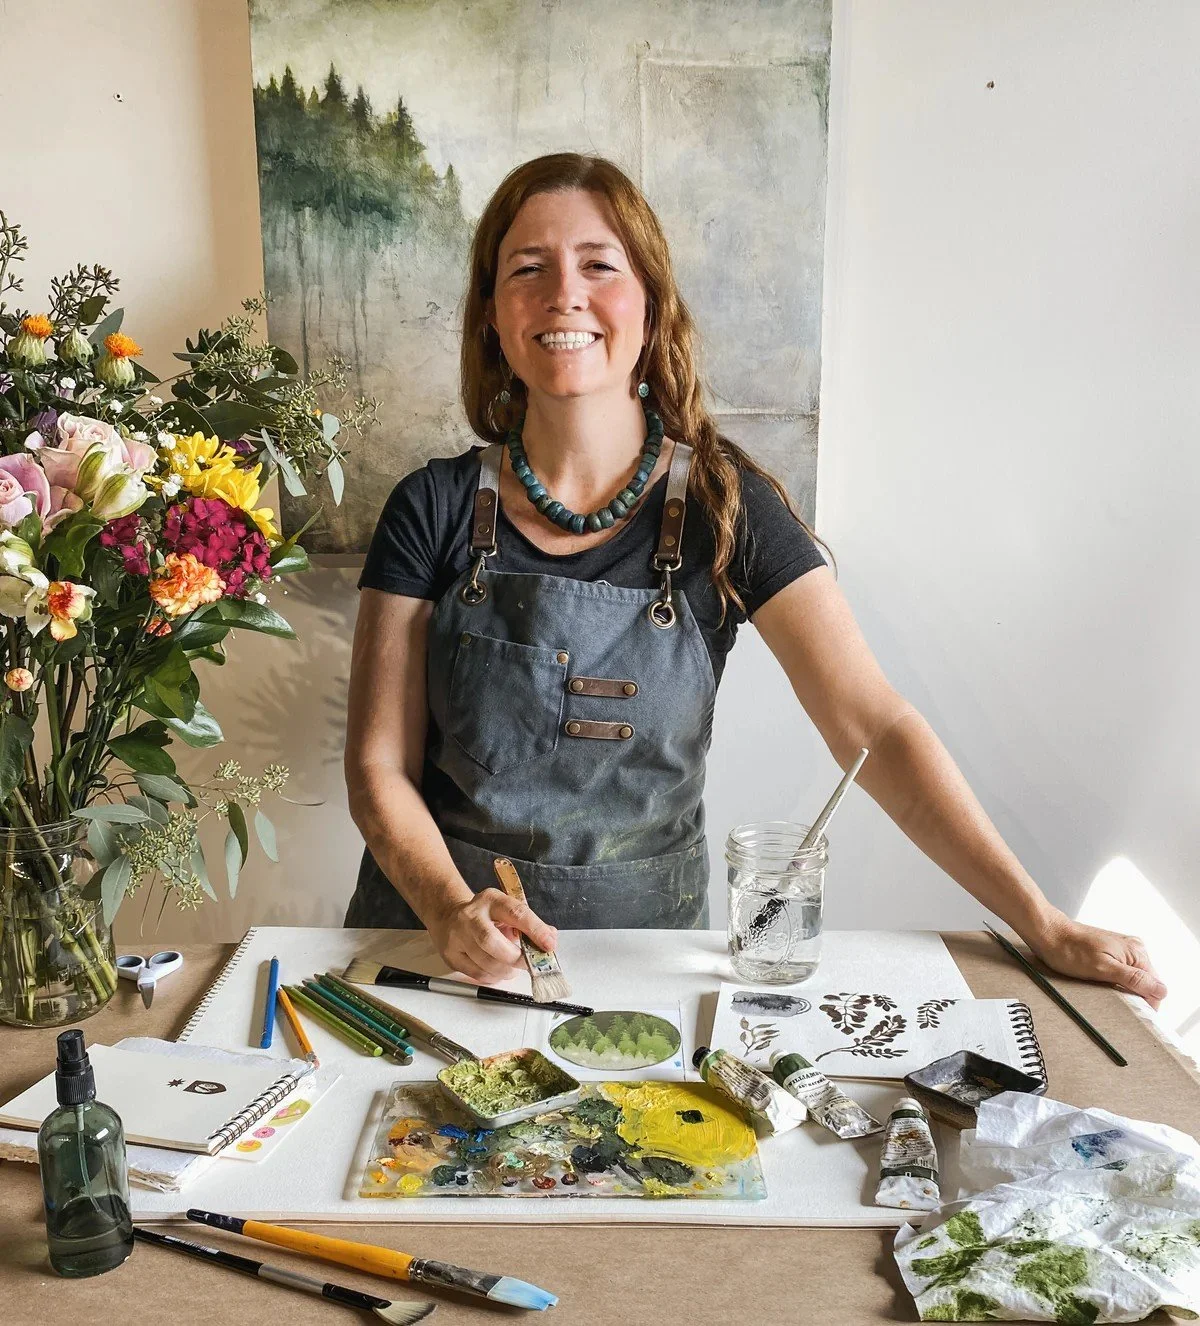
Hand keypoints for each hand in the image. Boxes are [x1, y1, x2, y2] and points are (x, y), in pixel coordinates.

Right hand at [426, 887, 557, 983]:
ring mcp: (458, 935)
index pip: (516, 913)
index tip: (549, 944)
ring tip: (512, 969)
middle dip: (515, 957)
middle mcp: (471, 915)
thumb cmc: (485, 916)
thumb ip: (530, 924)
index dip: (535, 930)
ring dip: (505, 971)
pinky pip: (476, 973)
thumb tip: (550, 938)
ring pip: (484, 961)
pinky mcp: (451, 954)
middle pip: (491, 940)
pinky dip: (492, 977)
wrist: (449, 916)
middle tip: (527, 963)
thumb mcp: (507, 911)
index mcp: (491, 900)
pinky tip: (497, 971)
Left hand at [1026, 911, 1166, 1009]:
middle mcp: (1135, 949)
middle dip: (1134, 995)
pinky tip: (1102, 982)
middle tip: (1112, 999)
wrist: (1049, 933)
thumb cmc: (1070, 951)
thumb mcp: (1102, 969)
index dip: (1144, 1003)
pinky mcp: (1112, 951)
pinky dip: (1116, 981)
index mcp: (1137, 953)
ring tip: (1104, 989)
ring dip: (1124, 989)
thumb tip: (1161, 991)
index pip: (1156, 988)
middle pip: (1147, 984)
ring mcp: (1124, 949)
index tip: (1127, 1009)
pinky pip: (1123, 972)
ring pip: (1135, 979)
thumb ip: (1133, 979)